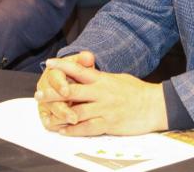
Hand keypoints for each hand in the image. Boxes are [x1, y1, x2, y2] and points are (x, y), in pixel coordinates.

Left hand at [35, 57, 167, 135]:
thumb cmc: (138, 92)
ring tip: (46, 117)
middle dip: (52, 93)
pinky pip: (86, 128)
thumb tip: (90, 74)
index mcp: (103, 79)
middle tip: (38, 94)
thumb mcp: (119, 78)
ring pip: (75, 112)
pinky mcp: (109, 123)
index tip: (49, 63)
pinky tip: (63, 131)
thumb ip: (102, 78)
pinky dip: (73, 130)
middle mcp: (101, 92)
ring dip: (58, 115)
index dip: (63, 66)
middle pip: (71, 92)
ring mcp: (104, 108)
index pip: (80, 70)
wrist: (155, 106)